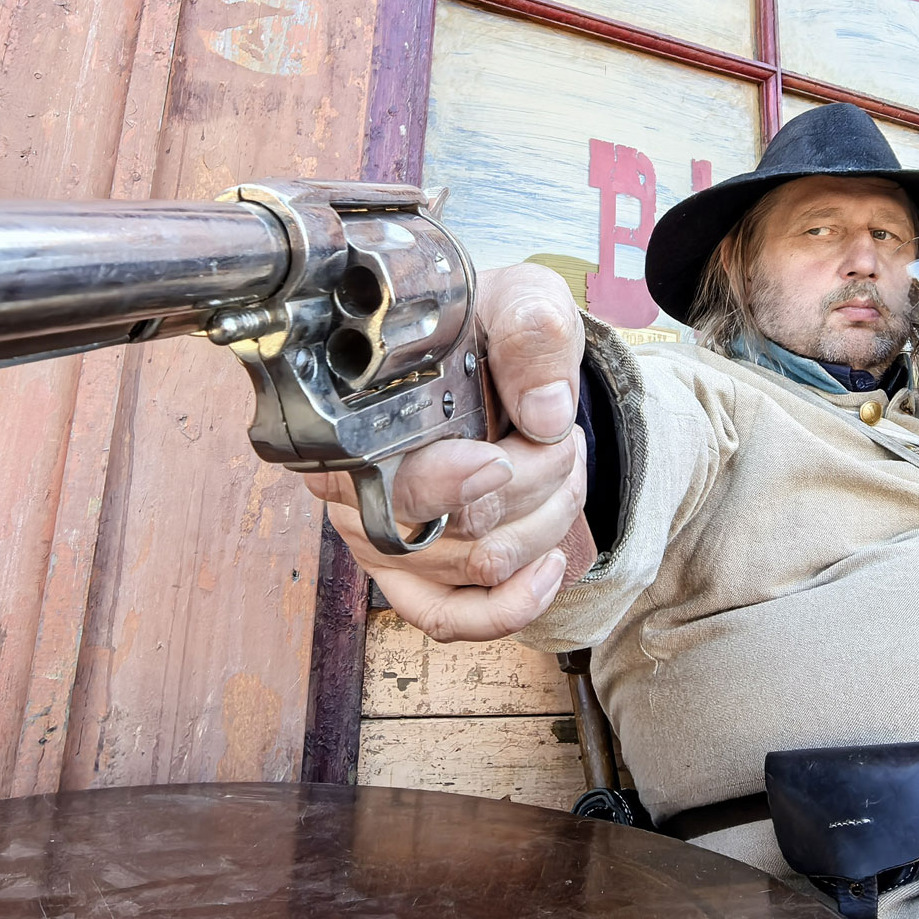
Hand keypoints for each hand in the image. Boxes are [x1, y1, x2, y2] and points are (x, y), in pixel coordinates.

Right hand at [302, 264, 592, 642]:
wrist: (500, 364)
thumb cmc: (492, 332)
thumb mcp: (517, 299)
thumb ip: (530, 330)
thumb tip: (546, 412)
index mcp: (352, 415)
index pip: (366, 474)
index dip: (440, 480)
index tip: (497, 460)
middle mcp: (352, 488)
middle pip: (440, 527)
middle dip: (526, 487)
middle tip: (562, 441)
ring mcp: (381, 541)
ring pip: (470, 567)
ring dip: (543, 523)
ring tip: (566, 472)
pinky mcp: (415, 579)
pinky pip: (450, 619)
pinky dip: (510, 605)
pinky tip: (549, 567)